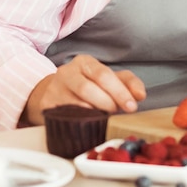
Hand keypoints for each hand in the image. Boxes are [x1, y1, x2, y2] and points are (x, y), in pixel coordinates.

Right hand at [22, 54, 146, 125]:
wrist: (53, 92)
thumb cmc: (87, 84)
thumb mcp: (108, 79)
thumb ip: (127, 83)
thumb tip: (140, 95)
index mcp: (84, 62)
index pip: (103, 75)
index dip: (120, 91)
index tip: (132, 106)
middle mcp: (67, 73)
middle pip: (89, 89)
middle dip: (108, 103)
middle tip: (117, 112)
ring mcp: (54, 90)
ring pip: (76, 105)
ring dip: (95, 114)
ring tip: (104, 117)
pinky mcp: (47, 107)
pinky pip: (66, 117)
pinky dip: (81, 122)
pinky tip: (90, 124)